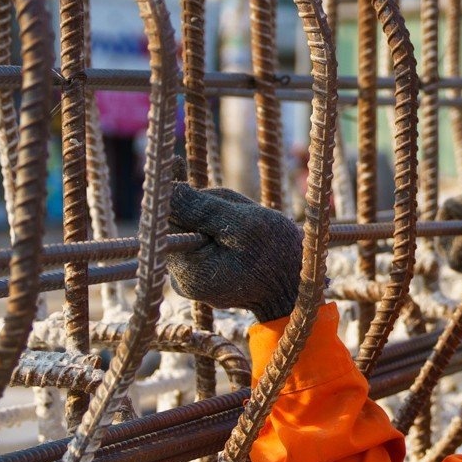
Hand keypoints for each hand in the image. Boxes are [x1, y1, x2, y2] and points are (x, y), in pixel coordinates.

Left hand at [165, 183, 303, 319]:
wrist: (296, 289)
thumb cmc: (278, 257)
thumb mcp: (245, 225)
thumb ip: (202, 208)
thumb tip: (166, 190)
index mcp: (189, 270)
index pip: (165, 221)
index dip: (180, 196)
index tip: (186, 173)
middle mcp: (181, 280)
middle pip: (177, 225)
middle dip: (203, 210)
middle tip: (239, 215)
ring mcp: (189, 280)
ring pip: (190, 231)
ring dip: (213, 220)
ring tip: (245, 229)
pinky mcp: (199, 276)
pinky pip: (199, 242)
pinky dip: (217, 233)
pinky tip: (239, 240)